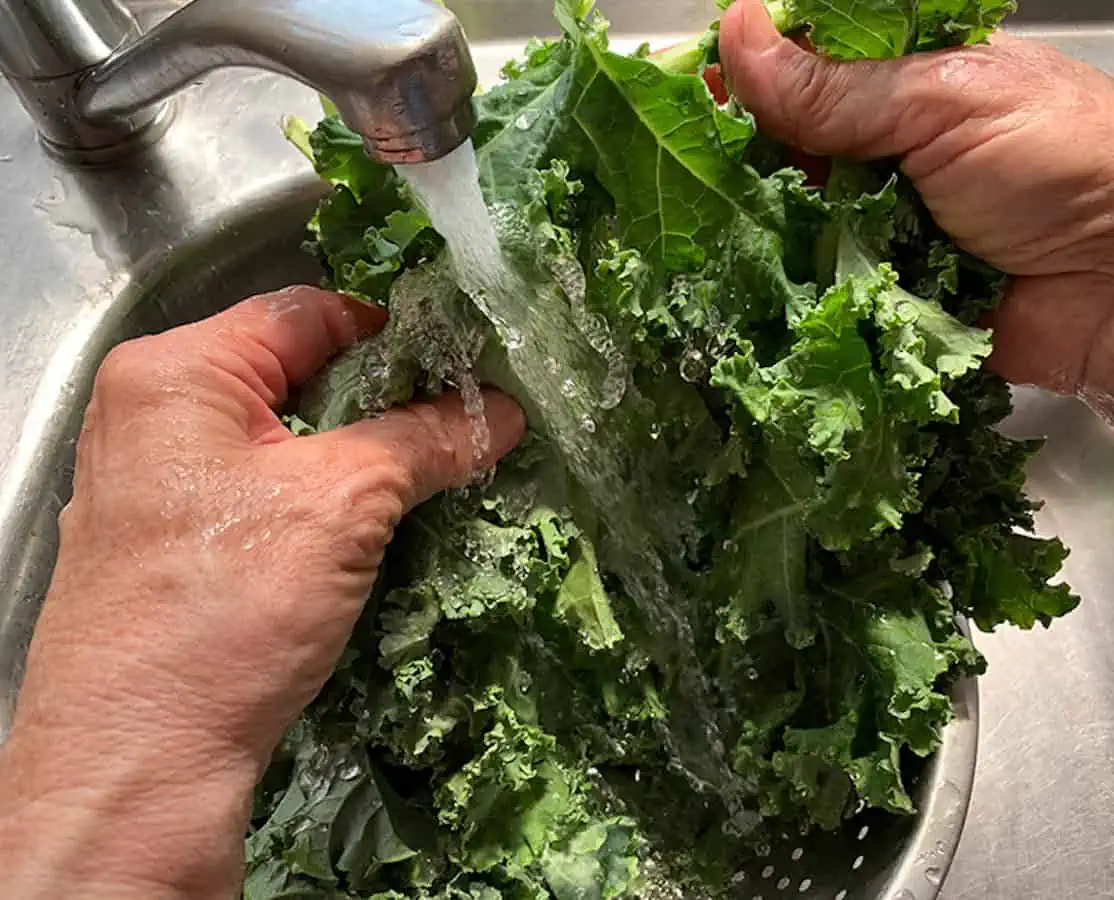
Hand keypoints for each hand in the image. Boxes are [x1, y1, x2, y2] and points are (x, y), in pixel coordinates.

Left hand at [0, 288, 523, 898]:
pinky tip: (378, 528)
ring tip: (437, 474)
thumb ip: (427, 439)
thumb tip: (504, 410)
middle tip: (465, 423)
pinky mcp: (174, 544)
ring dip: (362, 457)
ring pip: (284, 441)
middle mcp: (154, 412)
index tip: (469, 365)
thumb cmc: (232, 602)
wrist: (140, 757)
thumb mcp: (345, 502)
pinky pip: (264, 494)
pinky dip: (323, 501)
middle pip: (296, 376)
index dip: (397, 332)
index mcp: (179, 370)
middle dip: (386, 400)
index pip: (309, 312)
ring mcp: (158, 483)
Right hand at [721, 0, 1113, 477]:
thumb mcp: (944, 100)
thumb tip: (738, 33)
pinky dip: (785, 285)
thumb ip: (834, 87)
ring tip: (688, 224)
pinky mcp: (887, 297)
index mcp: (917, 82)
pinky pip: (820, 286)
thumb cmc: (1065, 166)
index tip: (686, 84)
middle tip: (673, 162)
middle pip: (792, 147)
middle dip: (739, 155)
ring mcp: (888, 227)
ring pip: (796, 219)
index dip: (748, 73)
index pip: (811, 66)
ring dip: (754, 223)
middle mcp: (896, 152)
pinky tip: (733, 281)